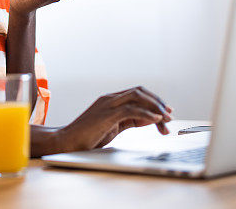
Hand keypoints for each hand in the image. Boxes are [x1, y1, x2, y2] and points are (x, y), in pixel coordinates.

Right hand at [55, 87, 172, 152]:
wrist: (66, 143)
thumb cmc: (87, 137)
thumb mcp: (113, 127)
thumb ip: (129, 121)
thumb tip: (148, 119)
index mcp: (110, 100)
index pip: (137, 94)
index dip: (154, 101)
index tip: (165, 112)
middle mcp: (110, 98)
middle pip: (140, 91)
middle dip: (157, 102)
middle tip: (169, 116)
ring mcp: (107, 104)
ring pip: (138, 97)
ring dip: (155, 107)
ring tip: (165, 120)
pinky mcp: (106, 114)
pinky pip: (131, 109)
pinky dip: (146, 113)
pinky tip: (155, 120)